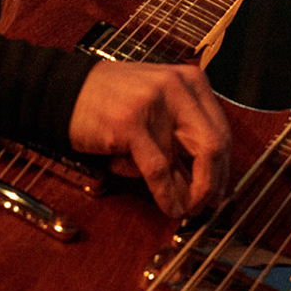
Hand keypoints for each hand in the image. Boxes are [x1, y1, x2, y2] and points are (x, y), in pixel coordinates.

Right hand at [68, 62, 230, 218]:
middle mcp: (178, 87)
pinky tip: (169, 207)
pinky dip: (167, 194)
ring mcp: (155, 104)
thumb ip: (182, 136)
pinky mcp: (132, 124)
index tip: (219, 189)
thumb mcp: (159, 107)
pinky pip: (159, 169)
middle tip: (207, 205)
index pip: (222, 129)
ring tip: (186, 209)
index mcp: (190, 80)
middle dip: (214, 182)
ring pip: (192, 158)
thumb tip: (206, 181)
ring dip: (192, 193)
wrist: (66, 92)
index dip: (224, 166)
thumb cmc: (113, 101)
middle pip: (215, 144)